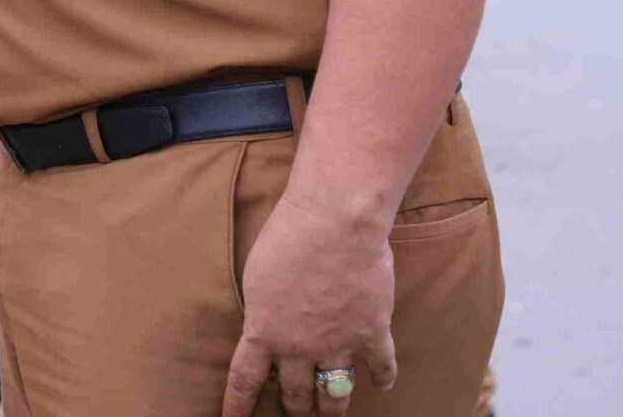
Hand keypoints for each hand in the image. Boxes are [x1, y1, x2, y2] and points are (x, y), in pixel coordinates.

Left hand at [222, 196, 397, 415]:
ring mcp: (338, 345)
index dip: (237, 406)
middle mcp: (299, 347)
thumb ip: (261, 306)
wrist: (333, 224)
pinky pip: (381, 366)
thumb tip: (263, 322)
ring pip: (335, 393)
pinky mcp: (372, 333)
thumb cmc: (285, 237)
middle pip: (295, 393)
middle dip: (293, 409)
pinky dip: (384, 378)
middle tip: (294, 415)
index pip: (245, 380)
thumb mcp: (255, 275)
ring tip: (331, 416)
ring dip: (332, 408)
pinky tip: (384, 386)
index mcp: (264, 330)